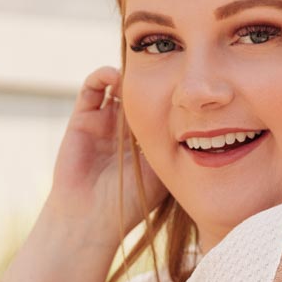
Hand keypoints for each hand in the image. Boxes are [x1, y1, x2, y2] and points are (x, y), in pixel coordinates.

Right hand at [48, 64, 167, 249]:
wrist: (90, 218)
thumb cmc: (128, 202)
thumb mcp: (161, 171)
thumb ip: (175, 144)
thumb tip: (199, 119)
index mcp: (145, 141)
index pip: (161, 106)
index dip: (171, 93)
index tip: (185, 81)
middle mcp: (124, 129)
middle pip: (141, 92)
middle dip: (152, 78)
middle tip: (166, 63)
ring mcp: (103, 122)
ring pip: (118, 86)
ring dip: (128, 76)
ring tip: (140, 73)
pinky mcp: (82, 118)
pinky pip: (92, 88)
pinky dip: (103, 76)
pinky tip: (115, 75)